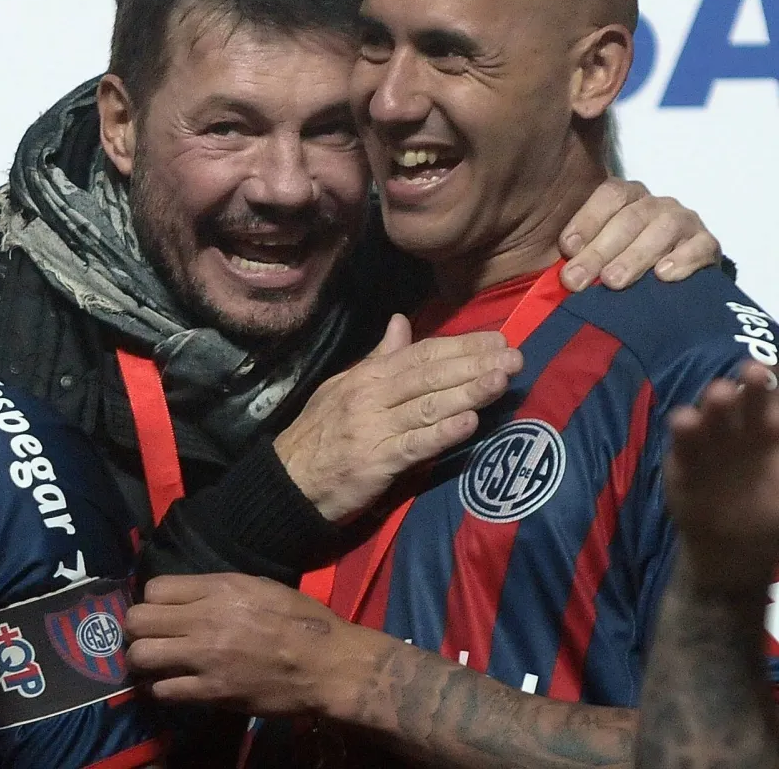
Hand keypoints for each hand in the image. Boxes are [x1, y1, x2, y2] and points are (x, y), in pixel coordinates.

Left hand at [126, 574, 354, 716]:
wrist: (324, 664)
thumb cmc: (298, 618)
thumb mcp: (260, 585)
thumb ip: (219, 588)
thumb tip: (187, 594)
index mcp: (220, 588)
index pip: (155, 587)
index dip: (153, 598)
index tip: (162, 608)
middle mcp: (205, 619)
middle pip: (138, 620)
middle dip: (138, 627)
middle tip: (150, 634)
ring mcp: (205, 659)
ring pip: (142, 656)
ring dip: (143, 658)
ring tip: (155, 660)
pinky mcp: (211, 693)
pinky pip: (164, 690)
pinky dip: (162, 687)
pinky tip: (173, 684)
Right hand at [273, 317, 522, 521]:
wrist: (288, 481)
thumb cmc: (320, 433)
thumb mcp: (343, 386)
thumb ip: (378, 357)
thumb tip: (401, 322)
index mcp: (368, 375)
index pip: (421, 353)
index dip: (461, 346)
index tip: (497, 339)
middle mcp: (372, 395)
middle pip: (430, 374)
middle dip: (474, 364)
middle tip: (514, 356)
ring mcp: (375, 428)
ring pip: (428, 406)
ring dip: (468, 392)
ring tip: (501, 381)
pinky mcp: (377, 461)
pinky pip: (416, 444)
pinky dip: (443, 433)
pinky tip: (470, 422)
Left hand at [558, 178, 720, 290]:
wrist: (669, 279)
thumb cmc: (617, 263)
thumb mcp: (591, 251)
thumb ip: (572, 252)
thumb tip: (542, 268)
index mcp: (624, 197)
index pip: (608, 195)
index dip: (586, 219)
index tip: (566, 248)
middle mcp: (654, 204)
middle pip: (629, 219)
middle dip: (599, 250)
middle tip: (577, 280)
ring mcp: (683, 221)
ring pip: (662, 230)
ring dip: (634, 257)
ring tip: (613, 281)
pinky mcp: (707, 244)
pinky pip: (699, 247)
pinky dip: (682, 260)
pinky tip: (664, 276)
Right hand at [666, 361, 778, 593]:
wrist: (729, 549)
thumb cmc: (768, 515)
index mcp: (772, 435)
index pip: (775, 402)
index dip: (776, 385)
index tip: (776, 367)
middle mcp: (742, 432)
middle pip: (750, 404)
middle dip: (754, 387)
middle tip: (756, 371)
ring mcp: (712, 444)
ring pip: (714, 417)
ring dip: (717, 404)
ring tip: (721, 393)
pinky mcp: (684, 460)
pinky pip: (685, 443)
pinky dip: (685, 430)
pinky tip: (686, 420)